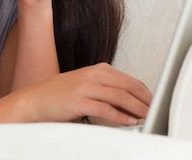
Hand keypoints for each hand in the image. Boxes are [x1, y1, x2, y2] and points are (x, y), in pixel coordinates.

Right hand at [11, 62, 151, 125]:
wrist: (33, 101)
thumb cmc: (58, 96)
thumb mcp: (85, 86)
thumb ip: (106, 90)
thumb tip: (130, 102)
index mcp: (97, 69)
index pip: (129, 79)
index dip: (145, 92)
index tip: (156, 102)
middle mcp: (92, 75)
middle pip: (128, 86)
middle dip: (146, 100)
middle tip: (157, 110)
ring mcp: (85, 87)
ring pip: (120, 96)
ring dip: (137, 108)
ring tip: (148, 117)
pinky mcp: (78, 101)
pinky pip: (105, 109)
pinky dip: (120, 117)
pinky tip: (129, 122)